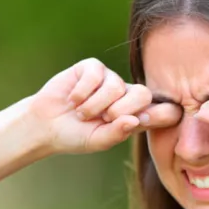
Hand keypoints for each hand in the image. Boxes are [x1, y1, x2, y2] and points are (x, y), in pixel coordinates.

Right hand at [29, 58, 180, 153]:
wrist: (45, 124)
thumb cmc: (74, 136)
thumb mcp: (97, 141)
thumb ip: (117, 133)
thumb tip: (135, 120)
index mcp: (135, 116)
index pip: (164, 112)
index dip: (162, 114)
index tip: (141, 121)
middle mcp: (126, 96)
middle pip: (144, 94)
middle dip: (121, 109)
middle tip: (103, 118)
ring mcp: (110, 79)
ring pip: (116, 86)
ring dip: (94, 104)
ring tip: (81, 113)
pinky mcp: (93, 68)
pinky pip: (96, 75)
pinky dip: (82, 92)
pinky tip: (73, 99)